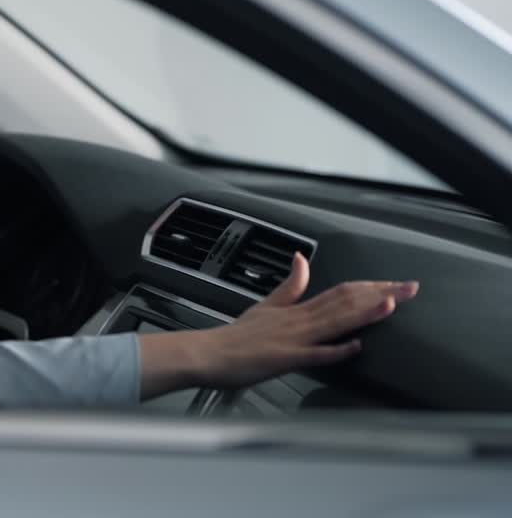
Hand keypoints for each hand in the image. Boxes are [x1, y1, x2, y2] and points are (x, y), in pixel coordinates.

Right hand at [138, 253, 418, 397]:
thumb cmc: (235, 336)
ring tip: (391, 303)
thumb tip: (301, 258)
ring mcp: (292, 339)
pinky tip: (354, 345)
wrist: (207, 353)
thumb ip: (289, 285)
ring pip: (333, 322)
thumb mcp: (266, 305)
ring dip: (363, 313)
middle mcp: (299, 320)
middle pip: (344, 302)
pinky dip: (335, 350)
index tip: (398, 283)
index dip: (371, 286)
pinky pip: (313, 354)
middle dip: (380, 294)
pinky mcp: (283, 359)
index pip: (341, 291)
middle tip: (411, 288)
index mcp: (296, 309)